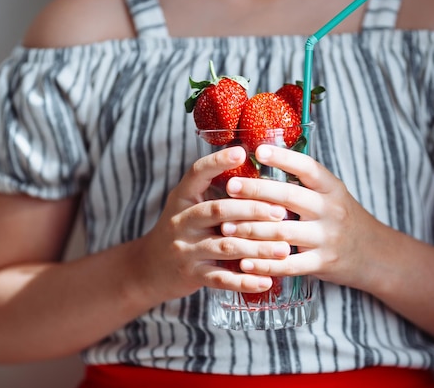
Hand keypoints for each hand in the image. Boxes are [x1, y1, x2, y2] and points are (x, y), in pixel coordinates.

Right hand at [133, 145, 291, 304]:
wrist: (149, 269)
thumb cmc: (181, 231)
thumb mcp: (189, 206)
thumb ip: (214, 192)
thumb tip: (259, 174)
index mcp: (182, 198)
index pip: (196, 173)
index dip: (217, 162)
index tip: (241, 152)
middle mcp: (181, 221)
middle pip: (218, 210)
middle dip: (253, 210)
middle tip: (281, 212)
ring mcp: (185, 249)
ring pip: (226, 246)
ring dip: (258, 248)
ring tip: (284, 249)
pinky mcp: (191, 274)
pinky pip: (221, 278)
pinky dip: (245, 281)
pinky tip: (266, 280)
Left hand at [219, 144, 382, 289]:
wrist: (372, 254)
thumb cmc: (342, 218)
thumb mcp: (331, 195)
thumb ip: (304, 183)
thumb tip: (263, 159)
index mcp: (332, 188)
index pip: (308, 168)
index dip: (283, 158)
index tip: (258, 151)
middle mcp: (331, 210)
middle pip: (290, 197)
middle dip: (257, 191)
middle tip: (230, 187)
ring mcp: (327, 238)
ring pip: (284, 232)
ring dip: (251, 230)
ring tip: (226, 226)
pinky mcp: (322, 263)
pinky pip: (289, 265)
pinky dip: (264, 264)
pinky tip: (243, 262)